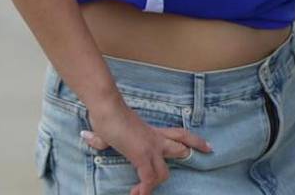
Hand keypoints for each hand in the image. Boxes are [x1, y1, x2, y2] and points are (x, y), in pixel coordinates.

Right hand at [82, 103, 212, 194]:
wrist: (107, 109)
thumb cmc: (107, 116)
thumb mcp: (107, 132)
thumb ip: (100, 139)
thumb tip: (86, 137)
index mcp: (153, 133)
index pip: (180, 135)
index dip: (195, 141)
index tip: (209, 146)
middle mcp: (156, 140)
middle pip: (182, 147)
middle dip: (191, 154)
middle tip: (203, 157)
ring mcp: (150, 147)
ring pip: (164, 172)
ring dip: (154, 185)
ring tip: (141, 192)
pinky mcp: (141, 155)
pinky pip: (149, 178)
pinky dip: (144, 189)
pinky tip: (137, 194)